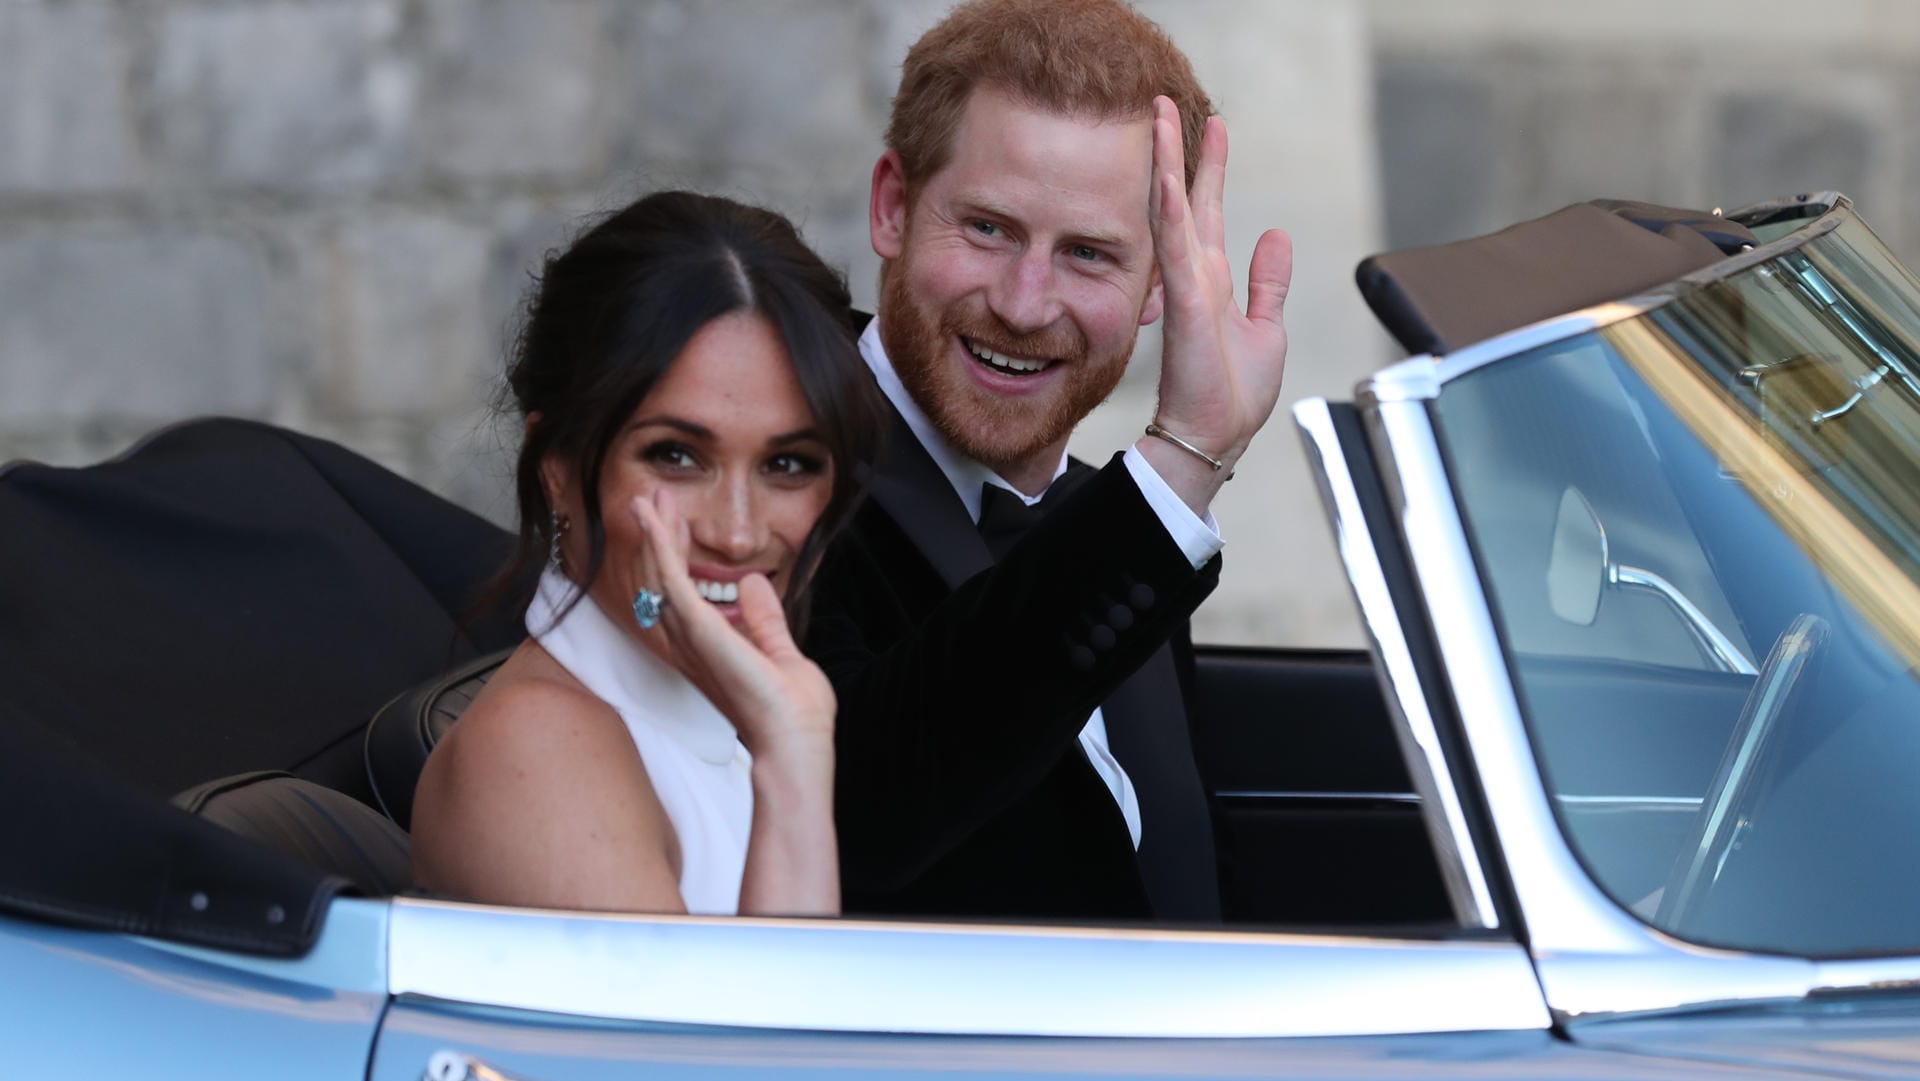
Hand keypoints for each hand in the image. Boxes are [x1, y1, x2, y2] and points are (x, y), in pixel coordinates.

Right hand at [630, 491, 835, 758]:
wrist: (795, 742)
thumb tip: (754, 583)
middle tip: (654, 498)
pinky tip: (654, 520)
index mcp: (707, 649)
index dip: (676, 554)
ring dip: (654, 534)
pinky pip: (670, 580)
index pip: (681, 593)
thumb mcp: (780, 652)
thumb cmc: (792, 714)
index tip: (677, 521)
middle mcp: (689, 644)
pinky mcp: (699, 631)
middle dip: (658, 537)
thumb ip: (764, 620)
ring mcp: (691, 638)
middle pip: (660, 581)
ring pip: (658, 576)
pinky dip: (660, 546)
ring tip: (648, 499)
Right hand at [1145, 95, 1293, 502]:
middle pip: (1184, 199)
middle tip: (1166, 103)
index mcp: (1213, 281)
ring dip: (1167, 165)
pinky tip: (1168, 178)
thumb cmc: (1234, 395)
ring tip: (1160, 120)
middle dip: (1178, 150)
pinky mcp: (1185, 306)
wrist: (1213, 437)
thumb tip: (1277, 235)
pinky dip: (1171, 212)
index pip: (1207, 211)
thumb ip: (1268, 282)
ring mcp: (1186, 288)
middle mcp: (1194, 277)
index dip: (1210, 167)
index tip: (1211, 126)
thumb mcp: (1266, 328)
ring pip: (1172, 212)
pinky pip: (1175, 249)